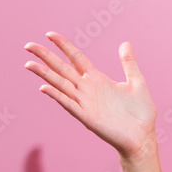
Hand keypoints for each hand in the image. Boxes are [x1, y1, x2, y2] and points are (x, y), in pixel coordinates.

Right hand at [23, 32, 156, 161]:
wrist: (143, 137)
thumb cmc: (140, 112)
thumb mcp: (137, 82)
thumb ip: (129, 63)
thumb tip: (125, 43)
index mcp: (97, 79)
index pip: (76, 58)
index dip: (63, 46)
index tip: (49, 34)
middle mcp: (87, 89)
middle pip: (62, 69)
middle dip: (46, 57)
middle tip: (28, 45)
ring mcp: (85, 103)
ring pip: (60, 85)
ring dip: (44, 74)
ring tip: (28, 63)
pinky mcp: (87, 117)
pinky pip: (69, 104)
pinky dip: (57, 96)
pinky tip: (44, 88)